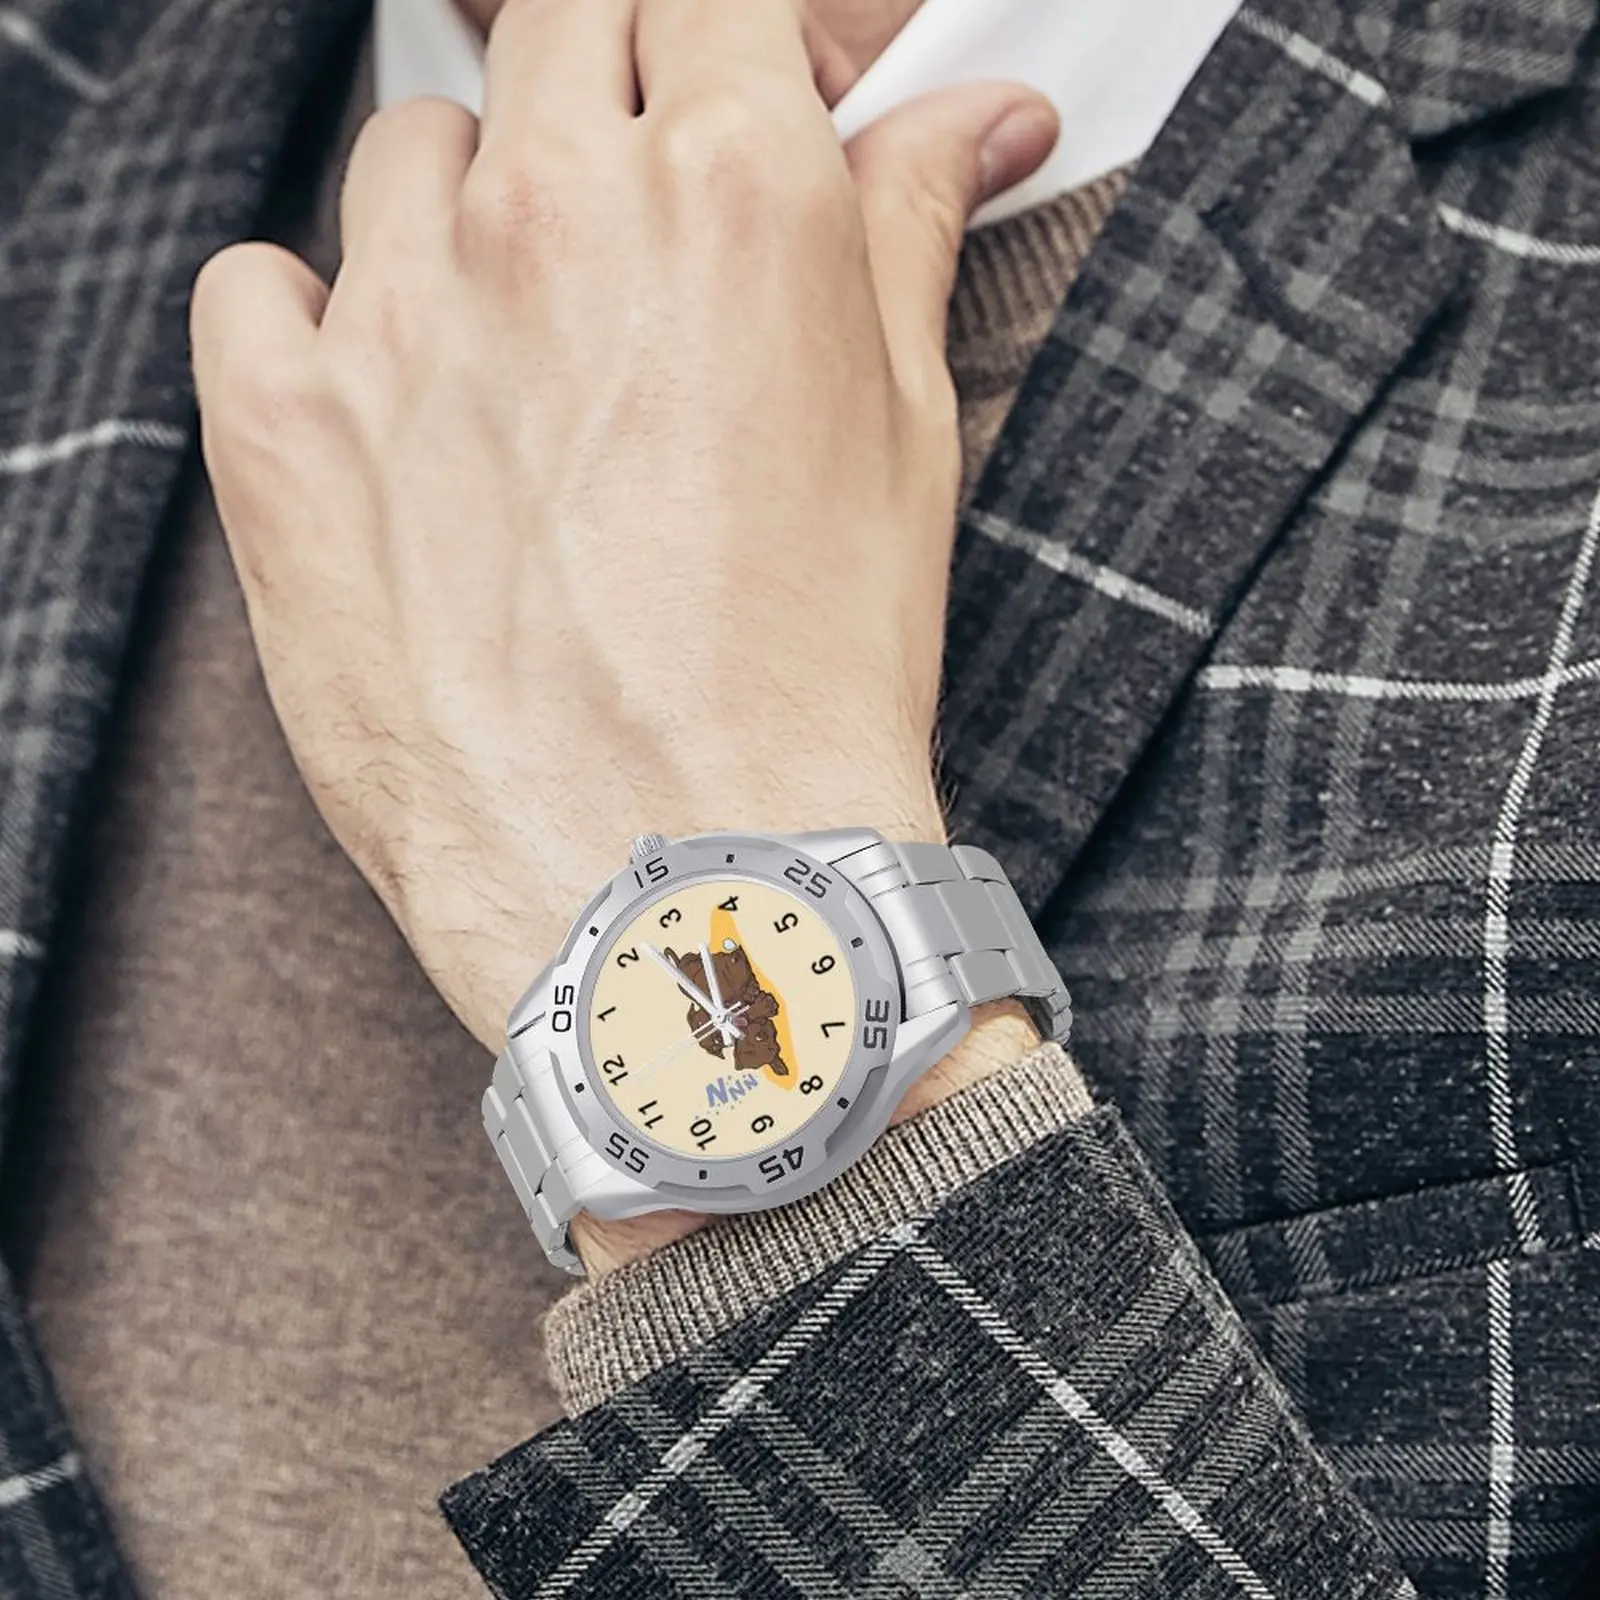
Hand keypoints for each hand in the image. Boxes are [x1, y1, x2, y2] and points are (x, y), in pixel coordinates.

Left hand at [190, 0, 1058, 1262]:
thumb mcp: (907, 443)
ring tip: (528, 354)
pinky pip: (259, 283)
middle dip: (611, 95)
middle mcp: (555, 214)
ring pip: (413, 151)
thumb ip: (909, 232)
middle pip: (555, 31)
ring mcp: (402, 315)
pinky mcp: (284, 432)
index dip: (726, 46)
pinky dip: (317, 313)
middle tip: (641, 225)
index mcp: (733, 194)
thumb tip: (972, 117)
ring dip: (474, 210)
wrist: (686, 883)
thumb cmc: (814, 688)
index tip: (729, 108)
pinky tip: (389, 399)